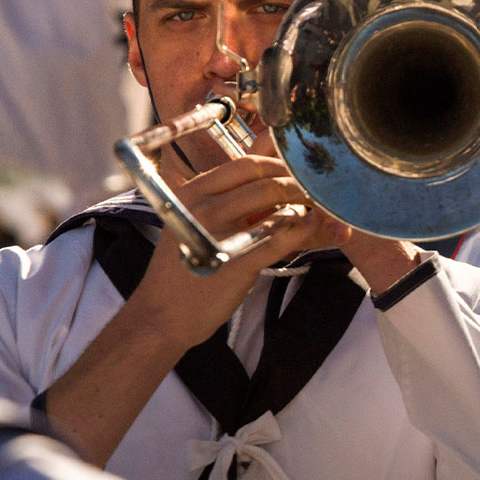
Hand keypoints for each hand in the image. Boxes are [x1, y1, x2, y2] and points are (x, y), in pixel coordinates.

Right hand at [133, 154, 349, 351]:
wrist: (163, 315)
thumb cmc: (181, 269)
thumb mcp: (189, 224)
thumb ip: (221, 203)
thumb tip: (264, 186)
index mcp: (192, 193)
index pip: (244, 164)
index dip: (277, 165)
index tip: (294, 172)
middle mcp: (203, 208)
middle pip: (264, 180)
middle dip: (296, 181)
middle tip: (314, 189)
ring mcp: (219, 234)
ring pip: (275, 204)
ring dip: (303, 202)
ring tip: (316, 206)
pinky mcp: (237, 264)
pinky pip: (279, 239)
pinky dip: (302, 229)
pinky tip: (311, 226)